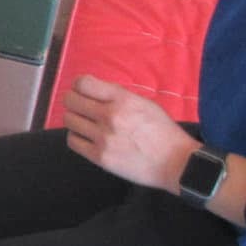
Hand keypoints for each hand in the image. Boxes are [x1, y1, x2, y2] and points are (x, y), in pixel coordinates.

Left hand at [62, 76, 197, 192]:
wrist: (176, 162)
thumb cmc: (162, 131)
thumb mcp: (144, 103)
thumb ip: (117, 96)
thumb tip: (92, 91)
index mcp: (123, 99)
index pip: (83, 83)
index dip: (78, 85)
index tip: (82, 91)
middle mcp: (110, 116)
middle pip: (70, 100)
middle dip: (72, 101)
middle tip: (80, 107)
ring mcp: (103, 138)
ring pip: (69, 120)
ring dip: (74, 119)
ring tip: (84, 123)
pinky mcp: (100, 157)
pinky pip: (72, 141)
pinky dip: (76, 137)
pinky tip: (86, 137)